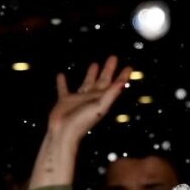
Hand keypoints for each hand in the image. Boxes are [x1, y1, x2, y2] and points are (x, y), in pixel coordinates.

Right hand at [26, 57, 130, 189]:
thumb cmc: (82, 121)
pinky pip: (64, 88)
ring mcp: (78, 99)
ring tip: (94, 63)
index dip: (123, 76)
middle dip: (108, 69)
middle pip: (103, 80)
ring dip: (91, 74)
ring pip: (87, 82)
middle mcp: (92, 97)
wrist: (63, 132)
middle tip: (113, 57)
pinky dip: (62, 82)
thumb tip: (123, 82)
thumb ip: (111, 94)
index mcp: (101, 98)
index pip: (115, 84)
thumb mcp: (100, 107)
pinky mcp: (65, 101)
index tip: (129, 66)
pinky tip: (60, 75)